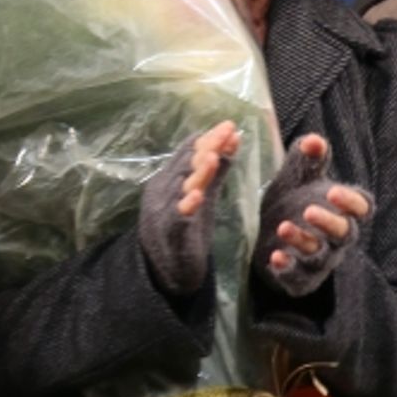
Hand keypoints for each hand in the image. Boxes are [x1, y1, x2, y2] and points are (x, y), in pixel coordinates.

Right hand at [138, 120, 240, 295]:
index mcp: (169, 180)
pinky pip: (178, 218)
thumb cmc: (186, 227)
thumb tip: (233, 138)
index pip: (188, 154)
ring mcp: (163, 212)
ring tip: (212, 157)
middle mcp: (162, 192)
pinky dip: (186, 207)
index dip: (209, 140)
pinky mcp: (170, 234)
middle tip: (225, 131)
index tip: (229, 126)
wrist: (167, 270)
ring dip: (197, 173)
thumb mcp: (202, 195)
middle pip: (184, 166)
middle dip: (206, 148)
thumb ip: (216, 170)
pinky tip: (197, 197)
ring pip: (180, 189)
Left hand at [254, 133, 371, 295]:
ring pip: (320, 255)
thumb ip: (309, 159)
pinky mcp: (301, 278)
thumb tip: (315, 140)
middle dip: (329, 223)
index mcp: (344, 210)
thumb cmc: (293, 202)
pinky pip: (299, 277)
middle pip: (345, 234)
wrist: (268, 237)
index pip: (362, 208)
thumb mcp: (298, 178)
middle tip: (309, 210)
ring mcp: (321, 260)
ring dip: (303, 241)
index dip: (352, 202)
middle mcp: (338, 238)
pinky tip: (276, 258)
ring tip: (283, 227)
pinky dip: (289, 269)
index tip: (334, 191)